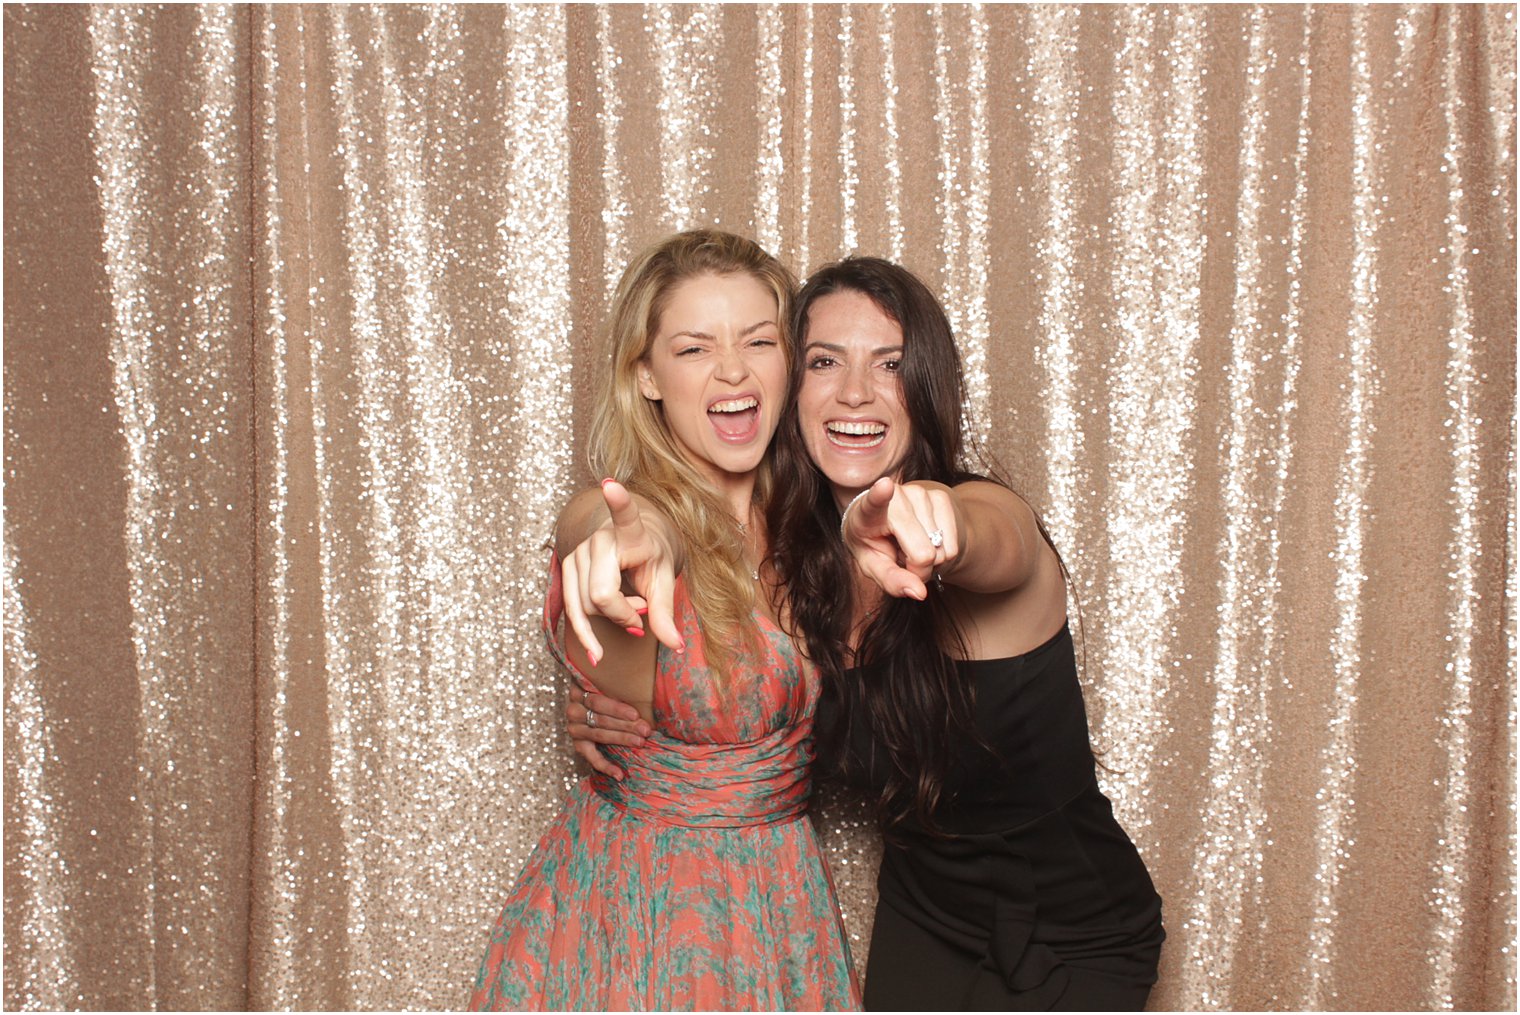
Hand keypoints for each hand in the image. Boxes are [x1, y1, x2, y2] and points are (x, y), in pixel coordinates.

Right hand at [561, 479, 683, 664]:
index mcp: (631, 533)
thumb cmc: (652, 557)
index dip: (618, 502)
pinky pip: (571, 610)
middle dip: (623, 614)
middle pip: (600, 595)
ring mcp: (578, 552)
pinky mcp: (566, 567)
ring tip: (630, 608)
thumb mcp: (665, 581)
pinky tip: (597, 654)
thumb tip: (677, 647)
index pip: (625, 515)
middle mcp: (599, 539)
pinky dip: (586, 634)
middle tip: (642, 609)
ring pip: (585, 606)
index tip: (611, 485)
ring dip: (610, 619)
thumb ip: (667, 613)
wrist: (632, 543)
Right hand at [566, 684, 651, 781]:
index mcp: (578, 690)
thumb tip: (642, 678)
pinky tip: (619, 774)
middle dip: (625, 725)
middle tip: (645, 730)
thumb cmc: (608, 691)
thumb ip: (617, 682)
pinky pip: (592, 758)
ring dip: (621, 739)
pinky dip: (606, 767)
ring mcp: (574, 728)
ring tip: (640, 742)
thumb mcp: (608, 683)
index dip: (617, 709)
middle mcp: (573, 710)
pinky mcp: (578, 745)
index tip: (636, 715)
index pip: (597, 701)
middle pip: (601, 720)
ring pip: (599, 736)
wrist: (591, 705)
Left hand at [840, 477, 959, 599]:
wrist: (891, 524)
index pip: (874, 502)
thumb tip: (919, 592)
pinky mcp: (942, 497)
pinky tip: (926, 541)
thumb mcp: (874, 566)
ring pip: (940, 551)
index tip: (885, 485)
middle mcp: (897, 496)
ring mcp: (922, 494)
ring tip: (912, 547)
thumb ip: (891, 581)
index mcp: (868, 511)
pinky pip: (952, 546)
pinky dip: (942, 553)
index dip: (880, 495)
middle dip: (918, 568)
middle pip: (922, 552)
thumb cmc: (876, 545)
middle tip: (904, 560)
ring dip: (930, 560)